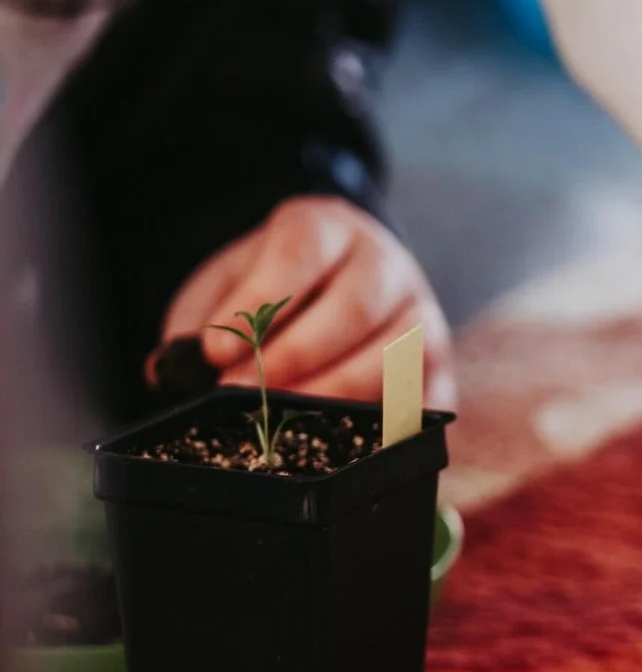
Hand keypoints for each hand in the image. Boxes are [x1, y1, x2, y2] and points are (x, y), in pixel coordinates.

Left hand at [162, 198, 454, 407]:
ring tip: (283, 421)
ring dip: (336, 393)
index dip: (262, 300)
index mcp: (328, 228)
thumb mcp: (226, 287)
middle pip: (356, 306)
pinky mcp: (437, 368)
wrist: (329, 287)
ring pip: (396, 354)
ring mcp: (420, 314)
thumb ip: (200, 324)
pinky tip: (342, 443)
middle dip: (295, 356)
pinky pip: (424, 402)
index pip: (303, 251)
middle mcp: (385, 264)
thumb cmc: (270, 290)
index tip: (219, 349)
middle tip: (242, 393)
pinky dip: (387, 427)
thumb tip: (176, 370)